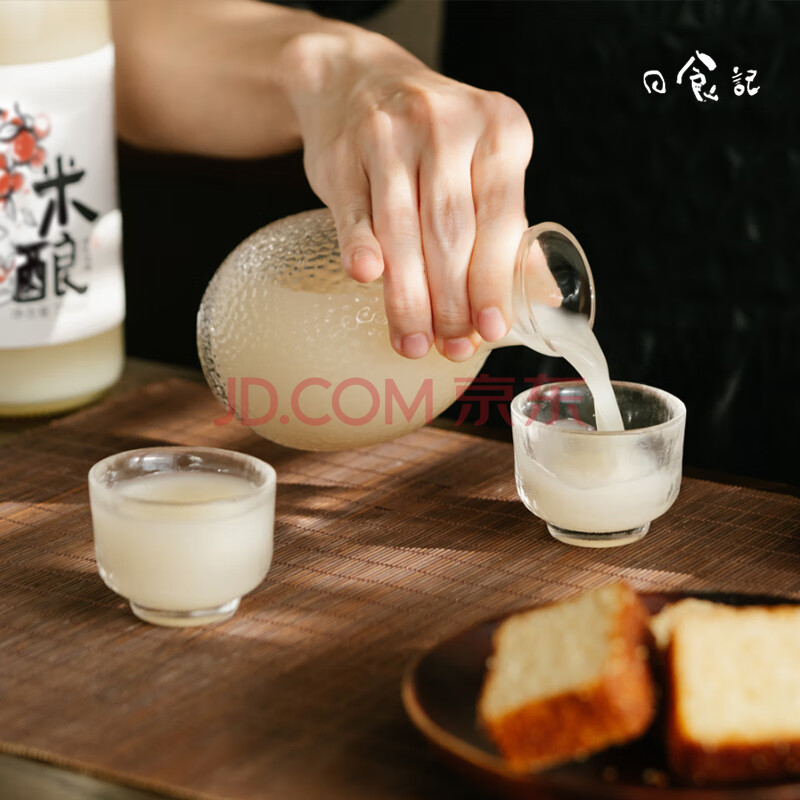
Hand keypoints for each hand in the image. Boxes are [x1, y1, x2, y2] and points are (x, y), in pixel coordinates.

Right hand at [282, 30, 532, 360]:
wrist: (358, 81)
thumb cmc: (433, 140)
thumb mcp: (483, 165)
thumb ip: (508, 230)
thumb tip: (542, 302)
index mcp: (500, 130)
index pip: (501, 219)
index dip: (494, 281)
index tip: (490, 331)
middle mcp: (447, 125)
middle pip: (451, 231)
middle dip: (451, 300)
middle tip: (451, 347)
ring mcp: (390, 135)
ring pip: (403, 229)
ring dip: (407, 294)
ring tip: (413, 341)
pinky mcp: (343, 152)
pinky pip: (354, 208)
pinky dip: (360, 243)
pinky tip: (365, 277)